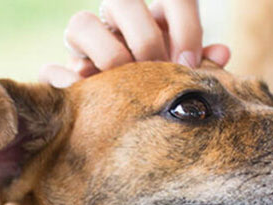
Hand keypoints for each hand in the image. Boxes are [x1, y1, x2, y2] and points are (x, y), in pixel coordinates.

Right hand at [40, 0, 231, 87]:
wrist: (127, 125)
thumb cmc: (167, 94)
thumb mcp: (187, 79)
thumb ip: (202, 65)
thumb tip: (220, 53)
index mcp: (152, 17)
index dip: (184, 25)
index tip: (191, 62)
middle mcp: (114, 23)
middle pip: (121, 1)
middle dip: (144, 38)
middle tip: (158, 69)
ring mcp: (83, 47)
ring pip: (80, 24)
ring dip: (107, 54)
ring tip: (124, 84)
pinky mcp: (60, 74)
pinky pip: (51, 70)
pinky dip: (67, 81)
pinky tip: (88, 96)